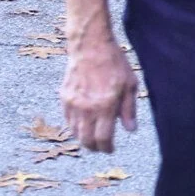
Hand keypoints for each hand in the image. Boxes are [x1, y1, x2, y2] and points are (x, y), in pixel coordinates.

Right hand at [62, 29, 137, 152]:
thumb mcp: (130, 84)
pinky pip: (68, 120)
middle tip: (101, 147)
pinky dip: (75, 126)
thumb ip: (129, 109)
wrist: (90, 46)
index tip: (111, 149)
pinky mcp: (65, 97)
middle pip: (86, 140)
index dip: (107, 148)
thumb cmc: (114, 63)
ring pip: (75, 132)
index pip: (103, 138)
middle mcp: (87, 108)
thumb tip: (130, 130)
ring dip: (84, 138)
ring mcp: (73, 104)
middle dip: (94, 147)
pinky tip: (83, 124)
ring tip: (93, 137)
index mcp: (105, 106)